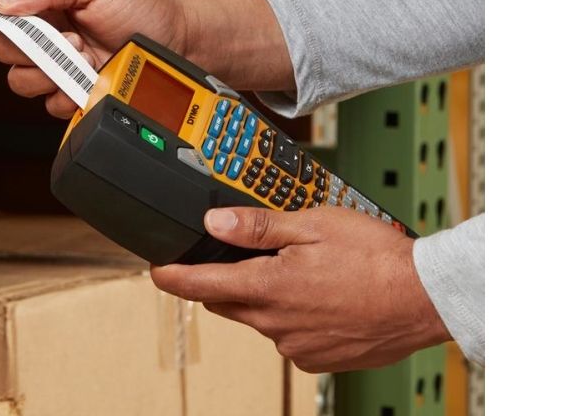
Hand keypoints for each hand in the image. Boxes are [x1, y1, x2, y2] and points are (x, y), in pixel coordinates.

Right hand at [0, 0, 293, 117]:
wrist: (183, 40)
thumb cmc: (145, 6)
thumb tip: (2, 2)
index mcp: (49, 8)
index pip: (4, 19)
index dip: (11, 24)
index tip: (33, 24)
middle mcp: (52, 39)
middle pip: (7, 55)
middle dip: (32, 52)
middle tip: (72, 43)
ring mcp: (65, 70)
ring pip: (24, 84)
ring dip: (50, 75)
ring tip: (86, 61)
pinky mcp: (79, 96)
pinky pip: (52, 106)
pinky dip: (66, 98)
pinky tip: (90, 83)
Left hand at [150, 206, 450, 372]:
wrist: (424, 298)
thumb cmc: (375, 258)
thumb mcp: (313, 224)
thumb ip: (258, 226)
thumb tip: (213, 221)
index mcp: (269, 286)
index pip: (201, 284)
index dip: (172, 277)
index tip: (156, 272)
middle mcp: (276, 322)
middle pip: (227, 301)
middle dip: (222, 281)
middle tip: (240, 258)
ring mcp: (295, 345)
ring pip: (259, 318)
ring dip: (263, 297)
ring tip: (300, 273)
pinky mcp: (316, 359)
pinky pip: (286, 336)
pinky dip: (290, 317)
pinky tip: (318, 299)